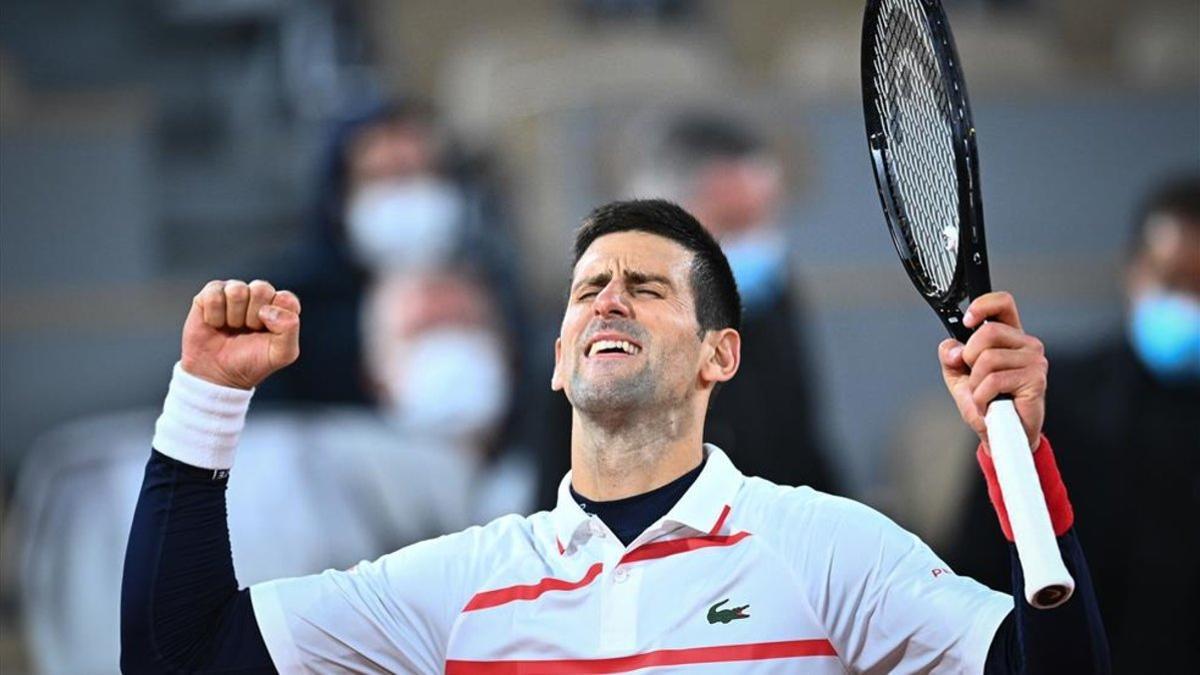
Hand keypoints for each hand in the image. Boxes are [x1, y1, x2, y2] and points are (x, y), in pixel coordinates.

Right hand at [180, 279, 300, 389]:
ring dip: (233, 317)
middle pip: (261, 289)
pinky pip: (214, 295)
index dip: (276, 319)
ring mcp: (234, 292)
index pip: (286, 299)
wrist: (218, 375)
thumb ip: (289, 329)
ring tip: (232, 328)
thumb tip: (268, 309)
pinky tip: (215, 324)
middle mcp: (258, 295)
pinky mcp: (210, 294)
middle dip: (253, 317)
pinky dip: (214, 316)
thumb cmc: (252, 362)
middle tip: (248, 331)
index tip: (268, 333)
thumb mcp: (282, 354)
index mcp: (280, 306)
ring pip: (237, 290)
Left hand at [937, 292, 1046, 450]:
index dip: (983, 305)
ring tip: (983, 396)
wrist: (1002, 435)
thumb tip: (952, 348)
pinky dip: (982, 397)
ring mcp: (1034, 361)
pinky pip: (994, 380)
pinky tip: (990, 405)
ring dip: (975, 384)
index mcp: (1009, 337)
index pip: (1003, 304)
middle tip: (975, 378)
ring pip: (987, 359)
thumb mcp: (959, 376)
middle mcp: (1026, 344)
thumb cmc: (987, 403)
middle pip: (987, 333)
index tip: (967, 321)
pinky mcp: (1035, 380)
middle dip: (969, 358)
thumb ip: (951, 356)